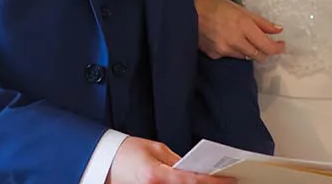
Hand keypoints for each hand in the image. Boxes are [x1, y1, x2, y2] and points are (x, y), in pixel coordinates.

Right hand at [107, 138, 234, 183]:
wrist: (101, 162)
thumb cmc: (125, 153)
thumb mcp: (154, 150)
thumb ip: (176, 161)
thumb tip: (194, 168)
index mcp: (156, 175)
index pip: (192, 181)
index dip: (214, 181)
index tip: (230, 180)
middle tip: (227, 183)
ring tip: (212, 183)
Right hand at [195, 0, 284, 60]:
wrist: (185, 9)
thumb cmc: (213, 2)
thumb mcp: (239, 8)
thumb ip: (259, 21)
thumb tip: (277, 30)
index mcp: (243, 25)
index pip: (266, 45)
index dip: (277, 48)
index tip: (281, 45)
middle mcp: (235, 40)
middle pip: (257, 55)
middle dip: (264, 51)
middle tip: (267, 43)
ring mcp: (223, 50)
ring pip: (244, 56)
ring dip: (249, 50)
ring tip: (243, 37)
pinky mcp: (213, 55)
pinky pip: (229, 55)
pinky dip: (233, 49)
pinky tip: (226, 38)